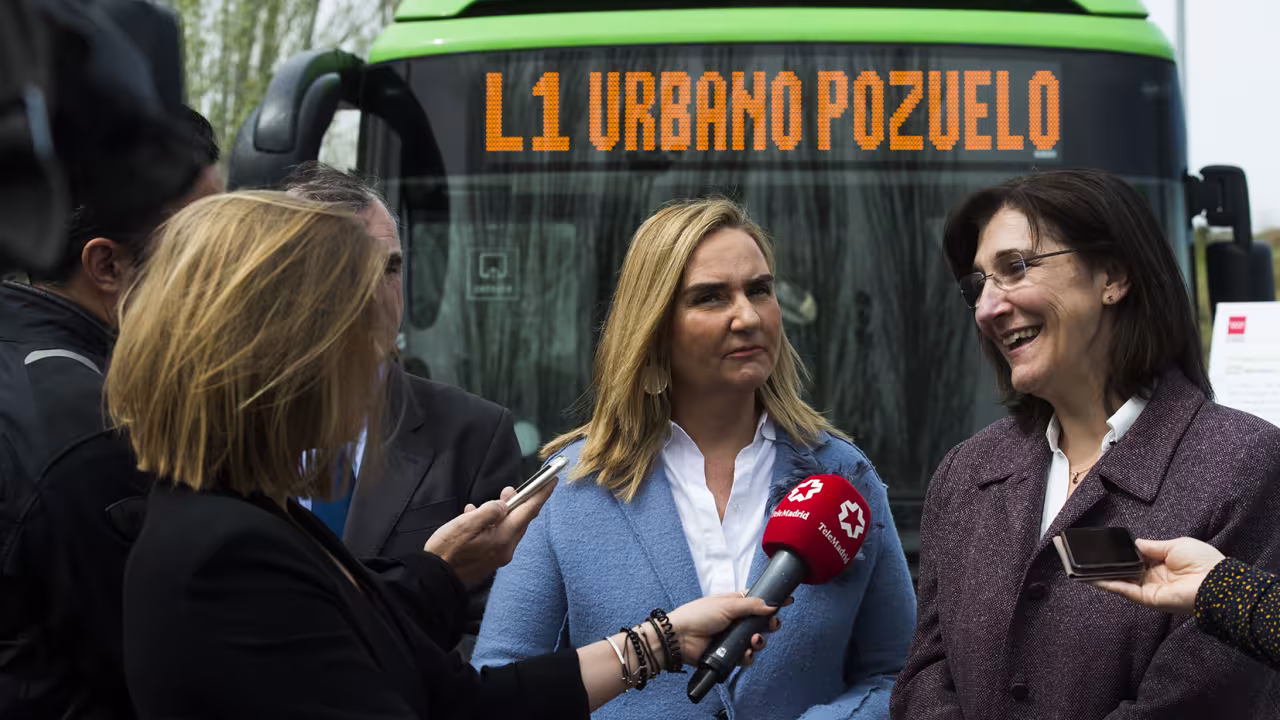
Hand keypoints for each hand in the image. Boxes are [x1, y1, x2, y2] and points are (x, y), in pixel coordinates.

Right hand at [423, 478, 556, 587]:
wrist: (435, 577)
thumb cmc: (447, 549)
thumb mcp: (466, 524)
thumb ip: (489, 511)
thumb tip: (504, 505)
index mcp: (503, 537)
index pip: (529, 511)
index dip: (541, 494)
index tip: (552, 480)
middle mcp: (506, 548)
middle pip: (520, 520)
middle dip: (519, 503)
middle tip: (509, 489)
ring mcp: (499, 556)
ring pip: (509, 528)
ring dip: (503, 513)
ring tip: (491, 502)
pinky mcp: (489, 560)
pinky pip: (498, 537)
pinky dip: (492, 524)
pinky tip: (475, 517)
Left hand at [667, 592, 790, 667]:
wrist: (680, 638)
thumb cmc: (699, 615)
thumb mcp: (727, 605)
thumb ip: (752, 605)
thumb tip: (772, 605)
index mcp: (735, 604)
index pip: (758, 602)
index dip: (772, 602)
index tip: (788, 601)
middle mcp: (736, 621)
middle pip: (762, 623)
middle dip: (770, 625)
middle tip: (771, 625)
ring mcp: (733, 638)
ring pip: (756, 642)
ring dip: (759, 642)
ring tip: (754, 640)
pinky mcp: (729, 655)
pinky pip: (746, 657)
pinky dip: (748, 656)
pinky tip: (744, 653)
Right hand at [1092, 537, 1225, 613]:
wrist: (1216, 582)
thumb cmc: (1201, 561)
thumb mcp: (1175, 545)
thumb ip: (1151, 546)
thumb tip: (1133, 543)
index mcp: (1162, 563)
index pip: (1136, 558)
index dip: (1121, 554)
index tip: (1105, 547)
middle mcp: (1153, 577)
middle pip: (1125, 571)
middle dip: (1107, 564)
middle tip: (1087, 557)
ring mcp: (1150, 589)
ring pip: (1121, 581)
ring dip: (1101, 575)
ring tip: (1081, 567)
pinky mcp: (1148, 598)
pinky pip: (1125, 591)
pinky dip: (1108, 584)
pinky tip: (1092, 578)